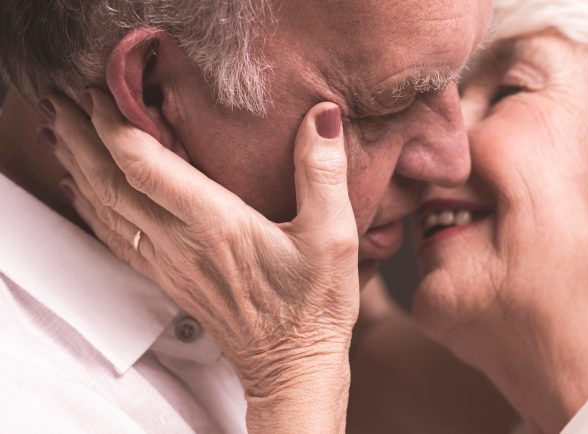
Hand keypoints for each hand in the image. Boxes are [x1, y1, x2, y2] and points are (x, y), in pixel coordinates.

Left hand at [47, 89, 358, 431]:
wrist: (293, 366)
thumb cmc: (315, 305)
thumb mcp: (334, 235)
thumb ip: (323, 171)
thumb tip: (322, 116)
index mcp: (216, 225)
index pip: (145, 166)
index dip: (116, 124)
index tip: (104, 89)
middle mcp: (180, 244)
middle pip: (110, 182)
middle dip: (82, 136)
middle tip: (64, 98)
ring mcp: (169, 264)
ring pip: (105, 208)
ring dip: (78, 165)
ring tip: (62, 131)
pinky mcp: (168, 279)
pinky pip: (114, 236)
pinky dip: (91, 205)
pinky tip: (83, 190)